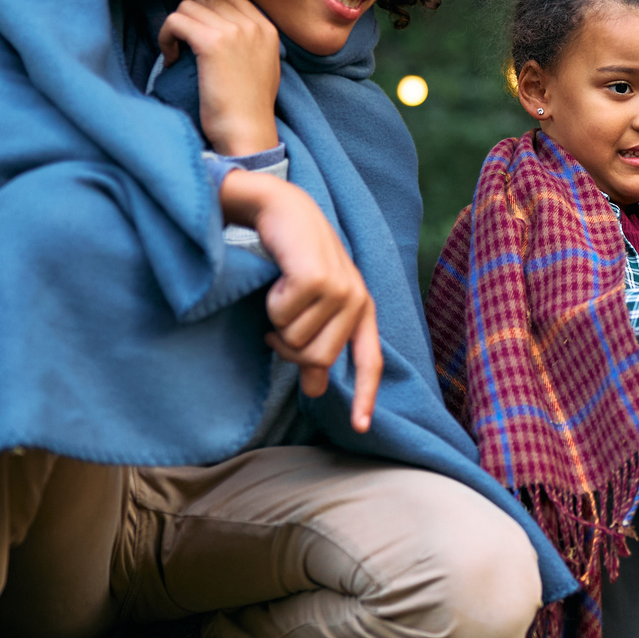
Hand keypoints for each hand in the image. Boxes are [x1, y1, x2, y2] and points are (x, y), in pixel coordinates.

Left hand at [159, 0, 283, 156]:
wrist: (247, 130)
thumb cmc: (250, 107)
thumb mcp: (262, 66)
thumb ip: (250, 40)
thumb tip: (219, 24)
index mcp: (267, 29)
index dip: (210, 13)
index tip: (203, 37)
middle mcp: (252, 25)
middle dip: (192, 19)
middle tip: (187, 46)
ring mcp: (233, 31)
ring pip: (188, 6)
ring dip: (177, 27)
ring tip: (178, 53)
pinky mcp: (211, 42)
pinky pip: (175, 21)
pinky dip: (166, 37)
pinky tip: (170, 59)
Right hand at [218, 170, 381, 433]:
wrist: (283, 209)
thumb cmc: (292, 260)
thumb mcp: (309, 306)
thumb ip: (314, 345)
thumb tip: (315, 389)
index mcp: (361, 311)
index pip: (369, 362)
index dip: (364, 396)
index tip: (360, 428)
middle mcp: (359, 301)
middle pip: (316, 359)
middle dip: (287, 348)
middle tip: (276, 322)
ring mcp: (341, 289)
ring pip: (295, 339)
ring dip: (275, 320)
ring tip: (281, 291)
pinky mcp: (318, 279)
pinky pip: (281, 316)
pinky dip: (269, 301)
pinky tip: (277, 277)